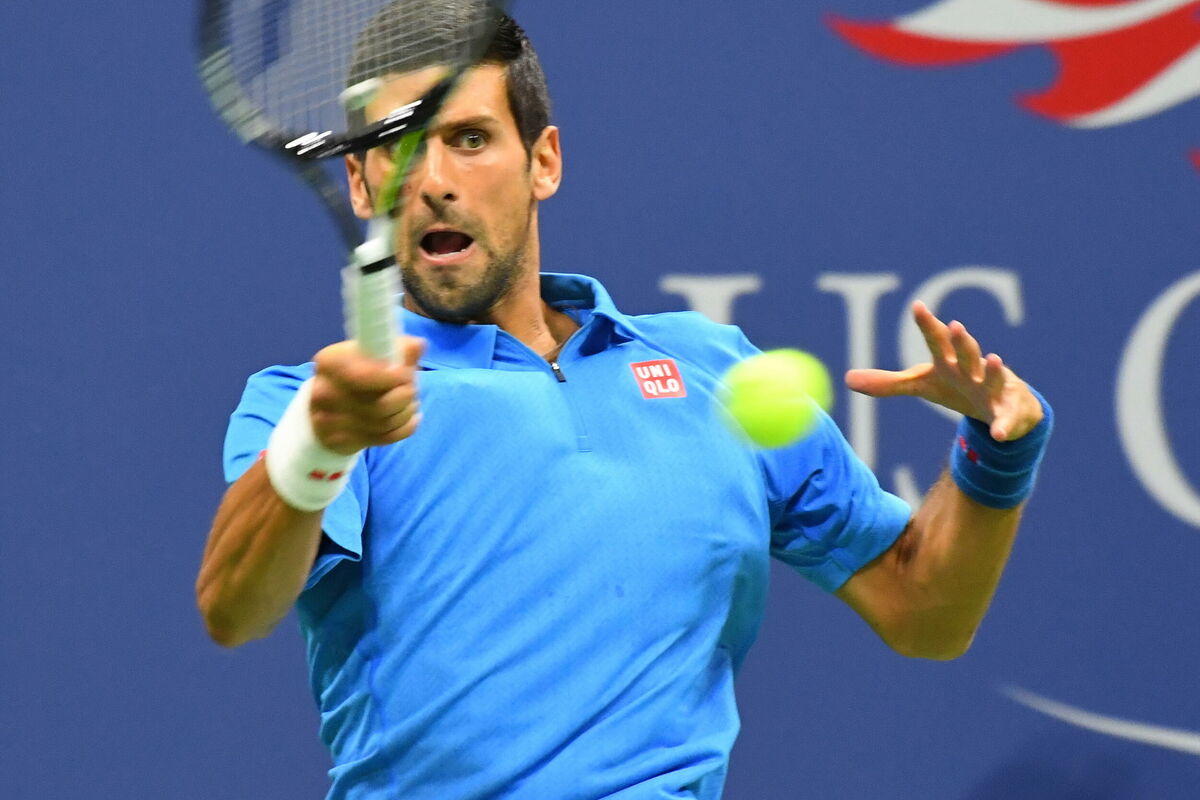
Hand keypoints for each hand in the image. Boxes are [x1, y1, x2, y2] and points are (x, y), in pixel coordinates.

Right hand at [309, 336, 424, 454]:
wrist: (328, 406)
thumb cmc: (357, 372)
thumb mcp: (372, 354)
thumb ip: (396, 349)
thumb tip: (418, 345)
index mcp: (330, 362)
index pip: (362, 375)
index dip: (393, 377)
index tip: (408, 374)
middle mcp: (324, 392)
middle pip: (379, 404)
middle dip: (406, 396)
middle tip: (412, 389)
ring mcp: (328, 421)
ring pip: (385, 423)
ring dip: (407, 412)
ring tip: (411, 402)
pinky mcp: (338, 441)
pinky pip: (385, 438)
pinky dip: (405, 428)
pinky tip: (410, 419)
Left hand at [845, 301, 1042, 441]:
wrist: (999, 407)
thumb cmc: (957, 387)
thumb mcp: (922, 385)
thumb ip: (888, 383)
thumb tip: (847, 379)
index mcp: (949, 362)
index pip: (936, 339)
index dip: (927, 323)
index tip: (916, 306)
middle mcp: (973, 369)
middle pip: (966, 352)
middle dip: (962, 340)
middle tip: (955, 325)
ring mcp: (994, 388)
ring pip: (994, 377)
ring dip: (994, 369)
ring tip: (994, 358)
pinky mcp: (1009, 411)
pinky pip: (1006, 420)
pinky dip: (1004, 425)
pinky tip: (999, 433)